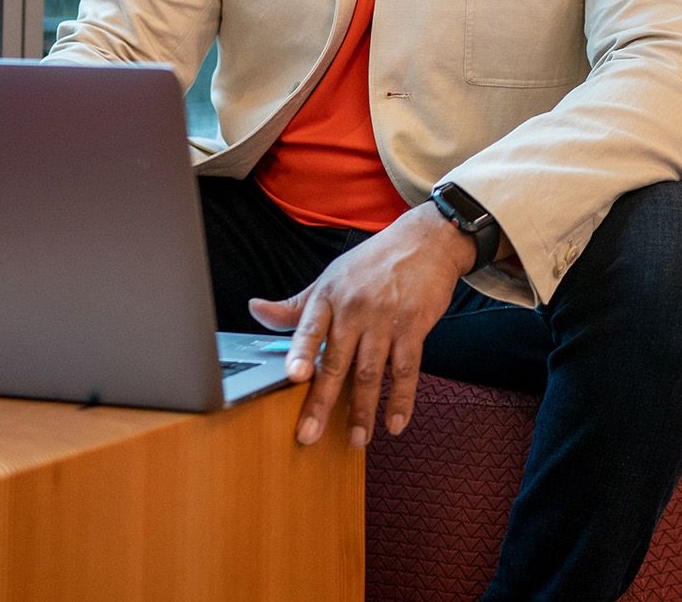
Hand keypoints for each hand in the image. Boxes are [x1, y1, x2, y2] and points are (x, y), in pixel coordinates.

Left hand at [248, 201, 475, 448]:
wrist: (425, 242)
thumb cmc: (372, 263)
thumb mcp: (330, 277)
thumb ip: (295, 305)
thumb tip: (255, 311)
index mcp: (329, 296)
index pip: (309, 328)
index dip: (300, 352)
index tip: (293, 376)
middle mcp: (355, 309)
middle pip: (336, 361)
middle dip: (323, 402)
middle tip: (310, 434)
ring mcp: (386, 319)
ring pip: (370, 373)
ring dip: (363, 410)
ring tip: (356, 440)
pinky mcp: (414, 327)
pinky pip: (406, 370)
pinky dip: (401, 400)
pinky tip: (394, 423)